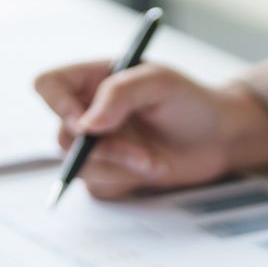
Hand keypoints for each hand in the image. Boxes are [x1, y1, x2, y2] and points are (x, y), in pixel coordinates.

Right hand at [32, 61, 267, 199]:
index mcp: (93, 79)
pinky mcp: (112, 172)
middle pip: (62, 134)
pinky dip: (124, 182)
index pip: (48, 85)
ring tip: (152, 161)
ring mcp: (99, 144)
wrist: (219, 138)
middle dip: (102, 149)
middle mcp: (89, 111)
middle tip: (138, 153)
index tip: (85, 123)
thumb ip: (119, 94)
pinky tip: (151, 168)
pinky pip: (97, 186)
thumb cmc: (191, 101)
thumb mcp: (159, 83)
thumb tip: (84, 124)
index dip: (57, 105)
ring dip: (117, 168)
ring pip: (79, 166)